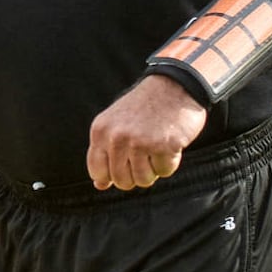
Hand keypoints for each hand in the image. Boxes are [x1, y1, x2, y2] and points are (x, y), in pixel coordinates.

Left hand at [86, 74, 206, 190]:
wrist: (174, 85)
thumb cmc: (145, 107)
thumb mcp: (116, 123)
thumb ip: (105, 152)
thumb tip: (99, 185)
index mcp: (100, 131)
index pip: (97, 171)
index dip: (111, 176)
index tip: (124, 166)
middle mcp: (117, 137)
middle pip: (122, 181)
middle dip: (135, 175)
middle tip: (145, 155)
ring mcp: (140, 142)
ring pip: (143, 180)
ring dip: (153, 169)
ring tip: (156, 147)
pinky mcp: (163, 146)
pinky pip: (165, 172)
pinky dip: (170, 162)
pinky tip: (170, 143)